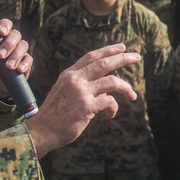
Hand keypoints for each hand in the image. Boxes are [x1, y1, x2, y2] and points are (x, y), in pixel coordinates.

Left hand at [0, 18, 32, 99]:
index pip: (5, 25)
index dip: (5, 26)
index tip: (1, 32)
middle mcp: (11, 42)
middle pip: (16, 34)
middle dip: (9, 43)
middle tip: (0, 55)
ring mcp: (20, 52)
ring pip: (23, 46)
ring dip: (16, 55)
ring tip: (9, 66)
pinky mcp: (26, 62)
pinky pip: (29, 59)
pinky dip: (25, 64)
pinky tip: (19, 69)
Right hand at [25, 43, 140, 155]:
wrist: (42, 131)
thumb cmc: (55, 115)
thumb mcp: (63, 92)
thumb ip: (80, 85)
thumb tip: (104, 88)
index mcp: (69, 74)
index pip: (91, 56)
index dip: (108, 50)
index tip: (122, 47)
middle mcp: (75, 79)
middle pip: (104, 63)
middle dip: (123, 58)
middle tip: (136, 57)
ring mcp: (81, 92)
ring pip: (112, 81)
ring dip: (126, 88)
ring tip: (133, 96)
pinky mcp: (86, 107)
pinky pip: (110, 102)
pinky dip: (114, 108)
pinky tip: (110, 115)